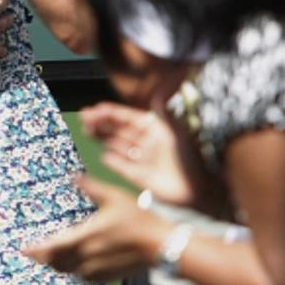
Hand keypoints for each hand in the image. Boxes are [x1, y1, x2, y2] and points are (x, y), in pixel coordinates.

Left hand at [23, 175, 170, 281]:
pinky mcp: (108, 275)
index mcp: (87, 237)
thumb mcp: (114, 198)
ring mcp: (98, 269)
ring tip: (49, 257)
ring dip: (57, 265)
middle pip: (57, 262)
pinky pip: (83, 276)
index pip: (54, 247)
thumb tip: (75, 176)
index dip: (37, 250)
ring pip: (69, 271)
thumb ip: (92, 188)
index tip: (24, 249)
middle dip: (44, 258)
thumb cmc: (139, 220)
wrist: (162, 246)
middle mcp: (89, 256)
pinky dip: (73, 270)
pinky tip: (73, 264)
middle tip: (34, 252)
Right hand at [81, 102, 204, 207]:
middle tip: (84, 117)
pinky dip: (112, 160)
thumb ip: (165, 113)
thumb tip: (157, 93)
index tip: (96, 108)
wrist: (200, 191)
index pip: (128, 118)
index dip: (112, 113)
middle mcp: (146, 142)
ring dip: (102, 137)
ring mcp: (142, 159)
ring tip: (86, 130)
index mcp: (155, 129)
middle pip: (119, 130)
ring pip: (117, 145)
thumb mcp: (178, 133)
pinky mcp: (139, 177)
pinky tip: (103, 154)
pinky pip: (122, 166)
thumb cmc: (191, 159)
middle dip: (101, 123)